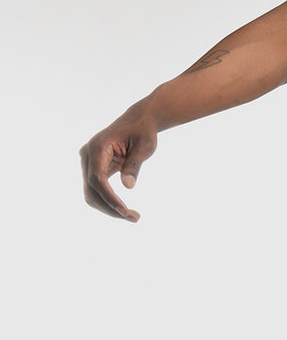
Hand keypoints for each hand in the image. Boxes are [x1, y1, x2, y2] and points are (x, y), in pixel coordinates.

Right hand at [79, 107, 157, 221]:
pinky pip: (97, 190)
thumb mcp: (144, 147)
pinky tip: (124, 210)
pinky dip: (109, 202)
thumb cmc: (143, 131)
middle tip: (135, 218)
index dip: (109, 197)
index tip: (124, 211)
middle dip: (110, 208)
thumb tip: (128, 186)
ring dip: (109, 208)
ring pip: (91, 193)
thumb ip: (134, 165)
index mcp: (98, 147)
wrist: (138, 121)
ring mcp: (89, 162)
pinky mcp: (94, 168)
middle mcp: (88, 155)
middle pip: (92, 189)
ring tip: (133, 217)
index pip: (97, 178)